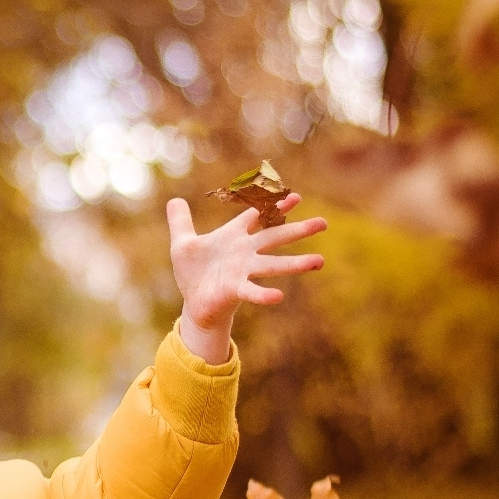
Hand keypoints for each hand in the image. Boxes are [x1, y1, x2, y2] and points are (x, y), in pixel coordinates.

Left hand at [166, 192, 327, 363]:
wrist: (194, 302)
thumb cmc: (193, 272)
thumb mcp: (181, 244)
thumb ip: (180, 222)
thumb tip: (174, 200)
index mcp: (234, 236)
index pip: (257, 216)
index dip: (274, 206)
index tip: (296, 196)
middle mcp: (244, 252)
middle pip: (275, 237)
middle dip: (298, 230)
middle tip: (323, 223)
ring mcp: (243, 271)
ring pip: (274, 265)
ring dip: (296, 263)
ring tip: (320, 261)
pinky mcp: (236, 290)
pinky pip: (252, 291)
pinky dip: (263, 294)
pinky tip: (278, 296)